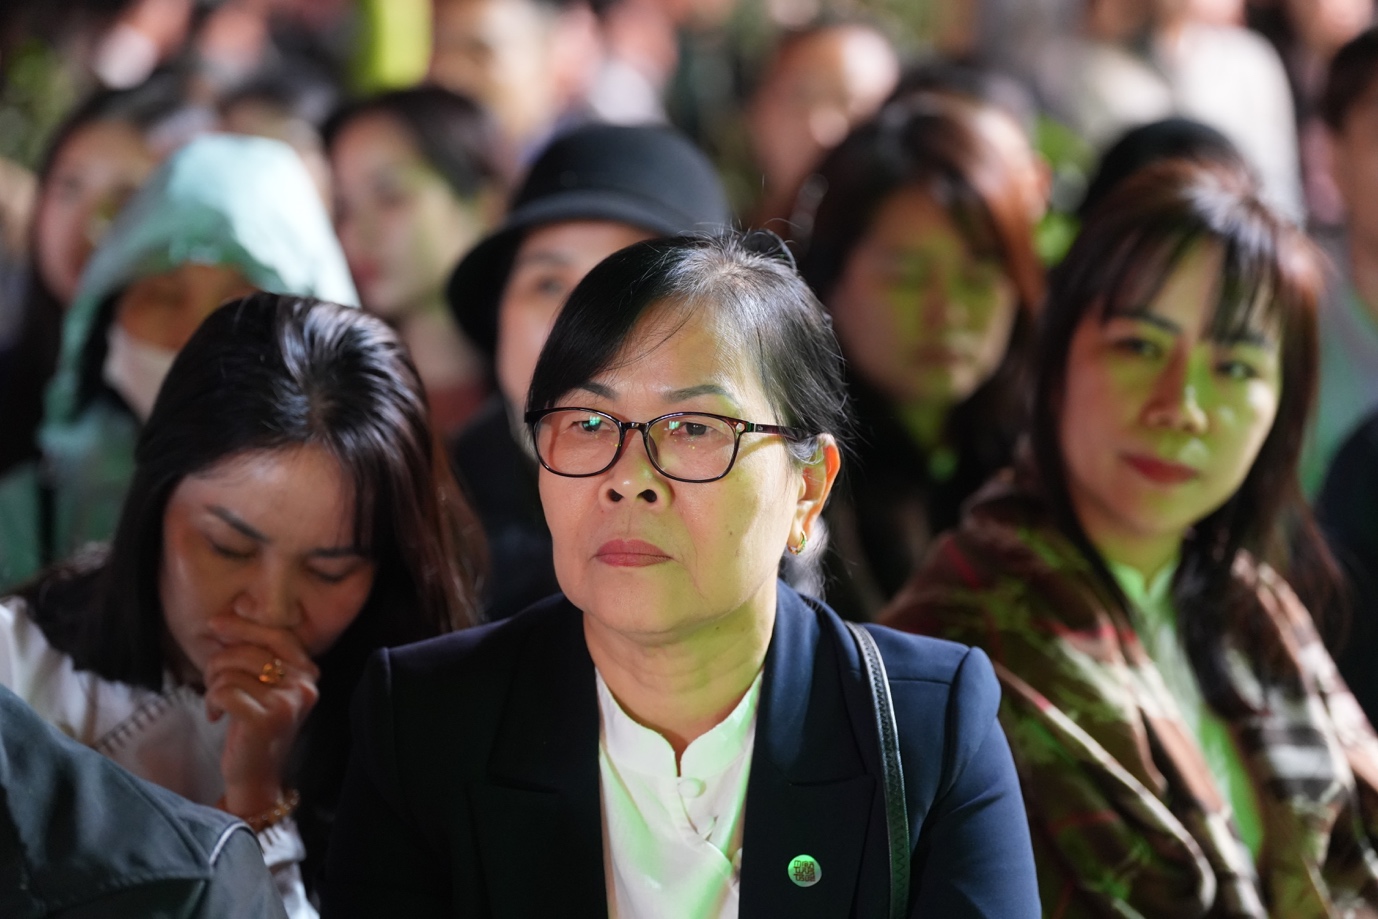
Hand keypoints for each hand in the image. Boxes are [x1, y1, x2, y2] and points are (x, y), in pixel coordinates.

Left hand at [203, 613, 319, 816]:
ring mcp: (286, 704)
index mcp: (308, 674)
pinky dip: (211, 701)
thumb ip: (258, 658)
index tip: (216, 624)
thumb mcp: (267, 688)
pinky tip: (216, 716)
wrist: (257, 778)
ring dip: (214, 687)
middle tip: (214, 683)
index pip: (277, 635)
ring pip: (232, 672)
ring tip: (218, 703)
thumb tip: (227, 622)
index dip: (245, 626)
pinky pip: (224, 691)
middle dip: (220, 664)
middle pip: (248, 652)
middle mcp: (303, 686)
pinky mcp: (264, 720)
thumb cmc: (255, 728)